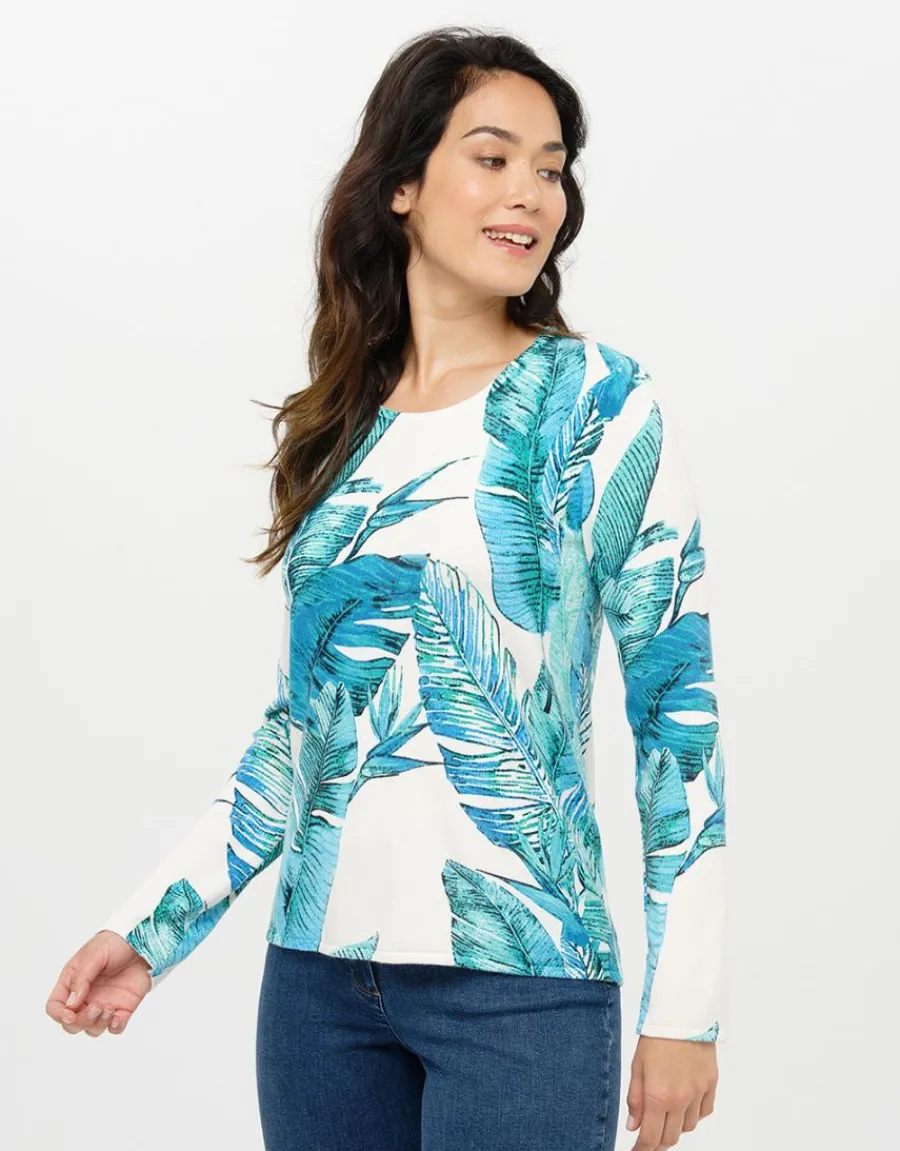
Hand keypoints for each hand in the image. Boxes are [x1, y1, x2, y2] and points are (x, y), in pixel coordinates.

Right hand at [45, 930, 152, 1036]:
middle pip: (72, 1024)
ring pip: (92, 1029)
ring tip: (110, 1008)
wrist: (143, 941)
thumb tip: (70, 1005)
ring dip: (98, 1024)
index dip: (59, 1014)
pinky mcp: (123, 1008)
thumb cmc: (115, 942)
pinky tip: (118, 1017)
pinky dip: (115, 1027)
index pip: (55, 1006)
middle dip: (81, 1022)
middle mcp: (86, 997)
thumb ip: (81, 979)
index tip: (70, 1015)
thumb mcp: (94, 955)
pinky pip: (115, 1028)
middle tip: (97, 1007)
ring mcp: (104, 1003)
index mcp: (72, 982)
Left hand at [624, 1034, 717, 1148]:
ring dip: (675, 1126)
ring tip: (664, 1113)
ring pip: (688, 1127)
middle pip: (670, 1137)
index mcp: (658, 1095)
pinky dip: (693, 1115)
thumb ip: (635, 1098)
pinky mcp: (712, 1084)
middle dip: (657, 1141)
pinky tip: (684, 1104)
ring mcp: (699, 1093)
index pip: (650, 1137)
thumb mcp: (637, 1065)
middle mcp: (681, 1099)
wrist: (684, 1012)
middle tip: (648, 1136)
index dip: (642, 1149)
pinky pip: (704, 1112)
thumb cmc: (657, 1033)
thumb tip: (633, 1126)